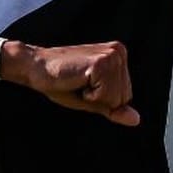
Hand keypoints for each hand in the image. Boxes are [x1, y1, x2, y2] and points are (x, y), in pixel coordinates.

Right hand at [4, 38, 139, 125]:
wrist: (36, 67)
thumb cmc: (61, 82)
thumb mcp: (92, 99)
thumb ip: (114, 108)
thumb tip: (136, 119)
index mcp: (119, 56)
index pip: (126, 96)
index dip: (103, 100)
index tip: (85, 85)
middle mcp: (119, 52)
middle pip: (123, 97)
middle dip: (100, 99)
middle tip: (80, 84)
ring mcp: (111, 56)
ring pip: (116, 99)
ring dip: (94, 98)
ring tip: (78, 81)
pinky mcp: (101, 63)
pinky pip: (105, 97)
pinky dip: (89, 96)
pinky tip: (77, 81)